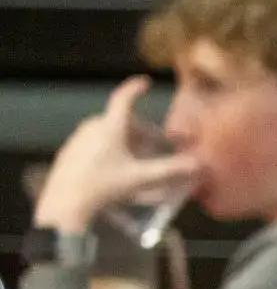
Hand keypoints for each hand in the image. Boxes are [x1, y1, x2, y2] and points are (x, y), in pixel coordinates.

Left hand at [32, 76, 197, 233]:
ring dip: (124, 142)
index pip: (123, 99)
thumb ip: (170, 170)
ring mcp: (78, 140)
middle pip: (119, 121)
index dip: (135, 89)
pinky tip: (113, 170)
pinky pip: (93, 144)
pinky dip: (108, 149)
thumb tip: (199, 164)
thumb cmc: (105, 186)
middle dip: (138, 131)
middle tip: (152, 146)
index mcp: (110, 127)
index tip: (144, 82)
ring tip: (134, 161)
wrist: (65, 206)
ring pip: (106, 133)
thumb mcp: (141, 178)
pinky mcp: (69, 153)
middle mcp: (92, 127)